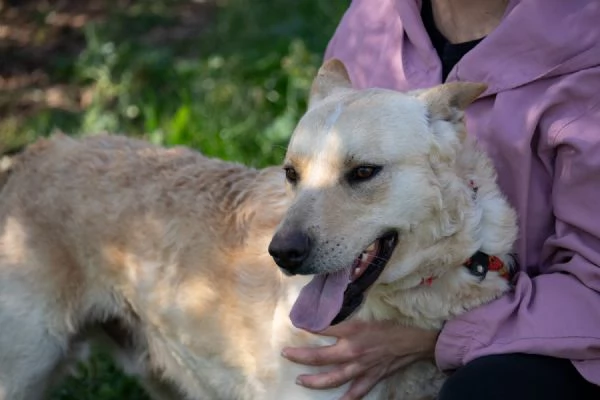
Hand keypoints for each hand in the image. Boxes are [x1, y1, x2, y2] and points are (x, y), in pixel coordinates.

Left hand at [281, 320, 438, 399]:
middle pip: (320, 357)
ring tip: (300, 380)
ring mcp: (360, 368)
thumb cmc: (388, 329)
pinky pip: (354, 393)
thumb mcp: (365, 319)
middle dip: (301, 356)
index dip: (309, 326)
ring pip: (332, 378)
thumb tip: (326, 322)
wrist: (411, 343)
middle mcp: (352, 351)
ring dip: (314, 381)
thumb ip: (345, 323)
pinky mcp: (369, 379)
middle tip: (286, 354)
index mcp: (352, 332)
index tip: (297, 324)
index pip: (324, 329)